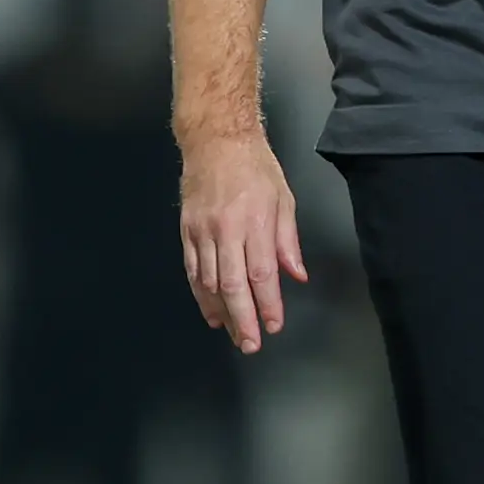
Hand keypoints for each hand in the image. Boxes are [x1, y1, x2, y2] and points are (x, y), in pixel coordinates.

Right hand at [180, 129, 308, 352]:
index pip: (262, 274)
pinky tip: (210, 311)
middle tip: (250, 344)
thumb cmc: (254, 166)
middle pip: (233, 286)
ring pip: (209, 283)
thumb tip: (296, 275)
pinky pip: (193, 270)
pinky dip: (201, 295)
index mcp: (254, 222)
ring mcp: (202, 232)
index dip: (268, 304)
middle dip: (242, 319)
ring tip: (232, 333)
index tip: (274, 325)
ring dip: (221, 312)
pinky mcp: (186, 231)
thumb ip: (288, 241)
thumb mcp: (283, 198)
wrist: (215, 139)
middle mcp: (226, 230)